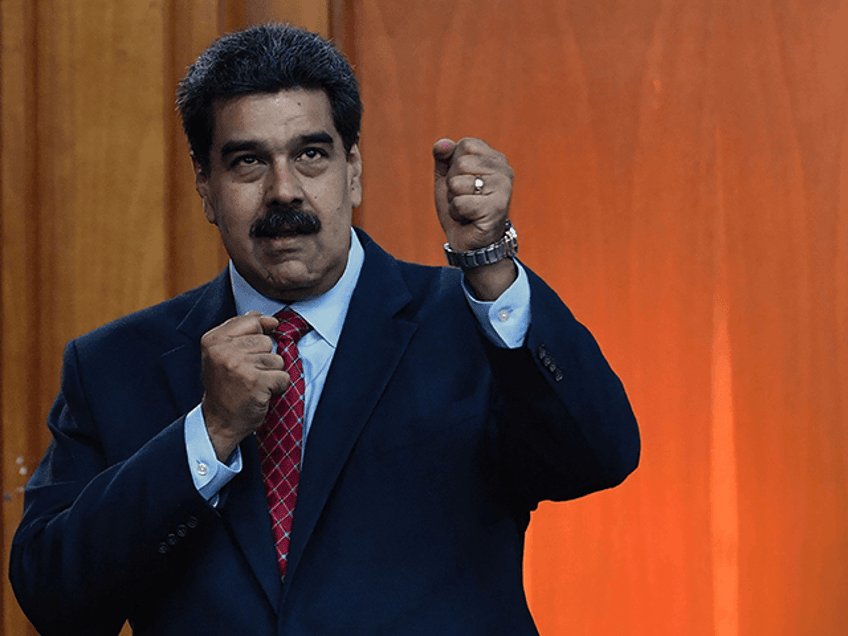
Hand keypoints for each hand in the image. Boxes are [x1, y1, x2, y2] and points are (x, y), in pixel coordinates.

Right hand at [200, 311, 289, 460]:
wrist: (219, 421)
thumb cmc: (226, 387)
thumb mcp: (224, 354)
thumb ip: (243, 331)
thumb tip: (269, 320)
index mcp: (213, 340)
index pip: (252, 321)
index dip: (259, 334)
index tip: (250, 353)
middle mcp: (223, 351)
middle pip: (267, 341)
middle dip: (264, 359)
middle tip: (247, 375)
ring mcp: (239, 366)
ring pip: (277, 359)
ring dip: (271, 374)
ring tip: (253, 384)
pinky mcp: (256, 382)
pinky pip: (283, 376)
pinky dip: (278, 387)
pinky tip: (261, 393)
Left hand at [433, 137, 516, 299]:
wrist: (471, 243)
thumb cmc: (461, 208)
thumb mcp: (447, 179)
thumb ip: (443, 157)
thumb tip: (442, 144)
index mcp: (495, 158)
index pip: (464, 145)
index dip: (454, 166)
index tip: (464, 183)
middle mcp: (504, 170)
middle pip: (460, 163)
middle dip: (453, 185)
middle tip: (465, 199)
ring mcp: (503, 189)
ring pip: (457, 183)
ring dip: (454, 200)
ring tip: (467, 209)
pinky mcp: (496, 209)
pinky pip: (459, 203)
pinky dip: (457, 214)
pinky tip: (469, 219)